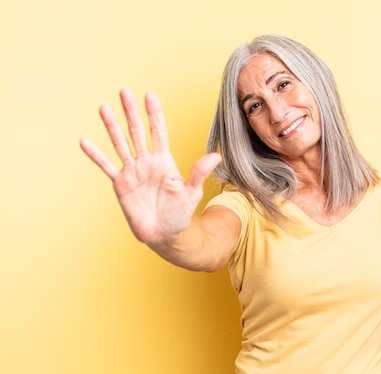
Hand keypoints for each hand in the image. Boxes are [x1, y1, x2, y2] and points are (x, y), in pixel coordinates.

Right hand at [79, 88, 221, 246]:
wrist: (165, 234)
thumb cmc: (180, 214)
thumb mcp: (191, 193)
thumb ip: (199, 173)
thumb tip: (216, 156)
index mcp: (164, 161)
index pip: (158, 131)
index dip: (154, 114)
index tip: (150, 95)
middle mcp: (147, 162)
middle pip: (137, 132)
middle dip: (131, 112)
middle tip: (124, 91)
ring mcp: (132, 172)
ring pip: (120, 144)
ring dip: (111, 126)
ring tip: (104, 107)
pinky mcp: (120, 184)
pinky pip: (105, 167)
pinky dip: (95, 155)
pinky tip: (84, 141)